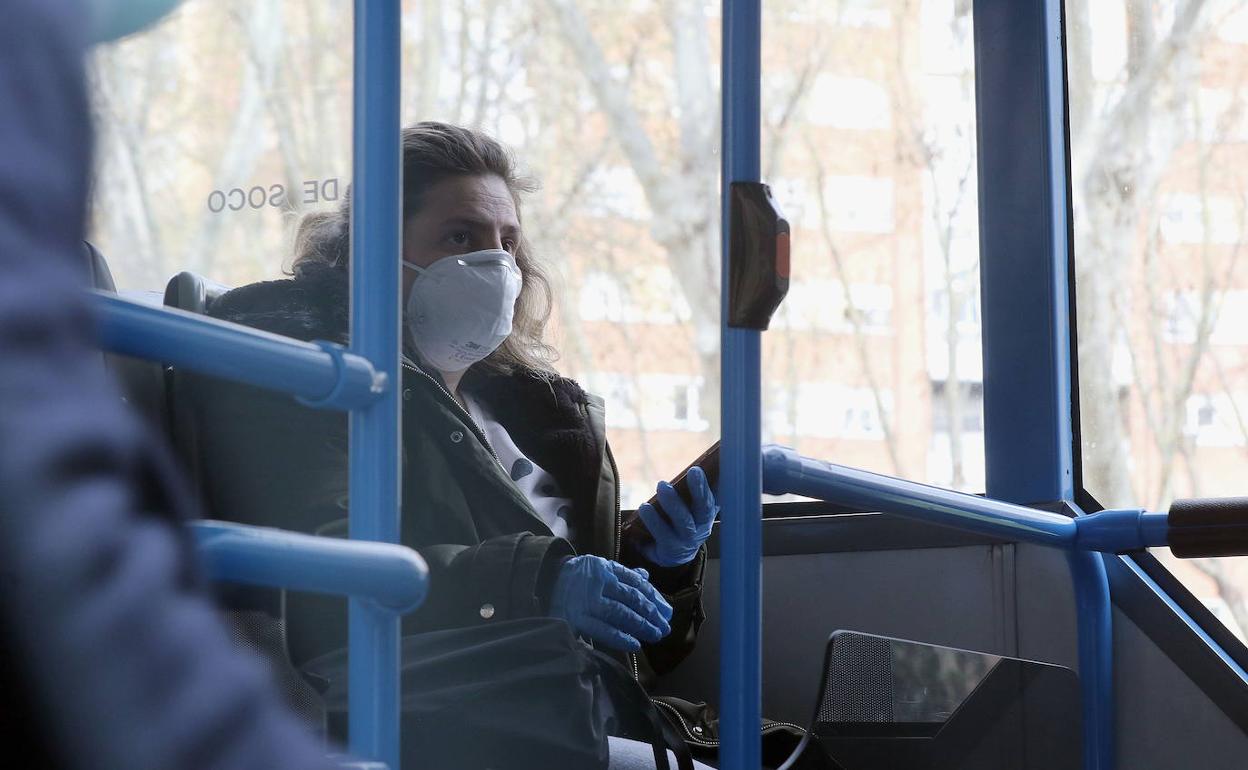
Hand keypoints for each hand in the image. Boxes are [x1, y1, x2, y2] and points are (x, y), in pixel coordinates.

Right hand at [548, 555, 672, 651]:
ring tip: (656, 635)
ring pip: (620, 614)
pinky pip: (603, 629)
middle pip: (631, 598)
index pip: (635, 583)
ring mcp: (586, 601)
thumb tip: (646, 578)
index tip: (667, 611)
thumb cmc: (577, 578)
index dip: (654, 597)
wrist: (542, 582)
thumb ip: (622, 575)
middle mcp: (597, 582)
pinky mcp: (576, 618)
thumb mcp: (599, 569)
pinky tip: (635, 643)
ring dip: (641, 626)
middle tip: (665, 627)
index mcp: (605, 568)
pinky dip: (621, 637)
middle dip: (652, 614)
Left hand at [636, 466, 718, 566]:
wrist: (674, 554)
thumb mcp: (690, 506)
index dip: (720, 483)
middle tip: (694, 471)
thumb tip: (696, 463)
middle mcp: (702, 526)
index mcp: (709, 512)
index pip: (718, 496)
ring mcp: (687, 539)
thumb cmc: (681, 520)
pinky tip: (644, 507)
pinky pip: (662, 534)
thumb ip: (694, 489)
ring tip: (662, 485)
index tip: (716, 467)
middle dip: (700, 489)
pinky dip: (653, 520)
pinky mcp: (671, 549)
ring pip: (683, 520)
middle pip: (704, 507)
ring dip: (673, 502)